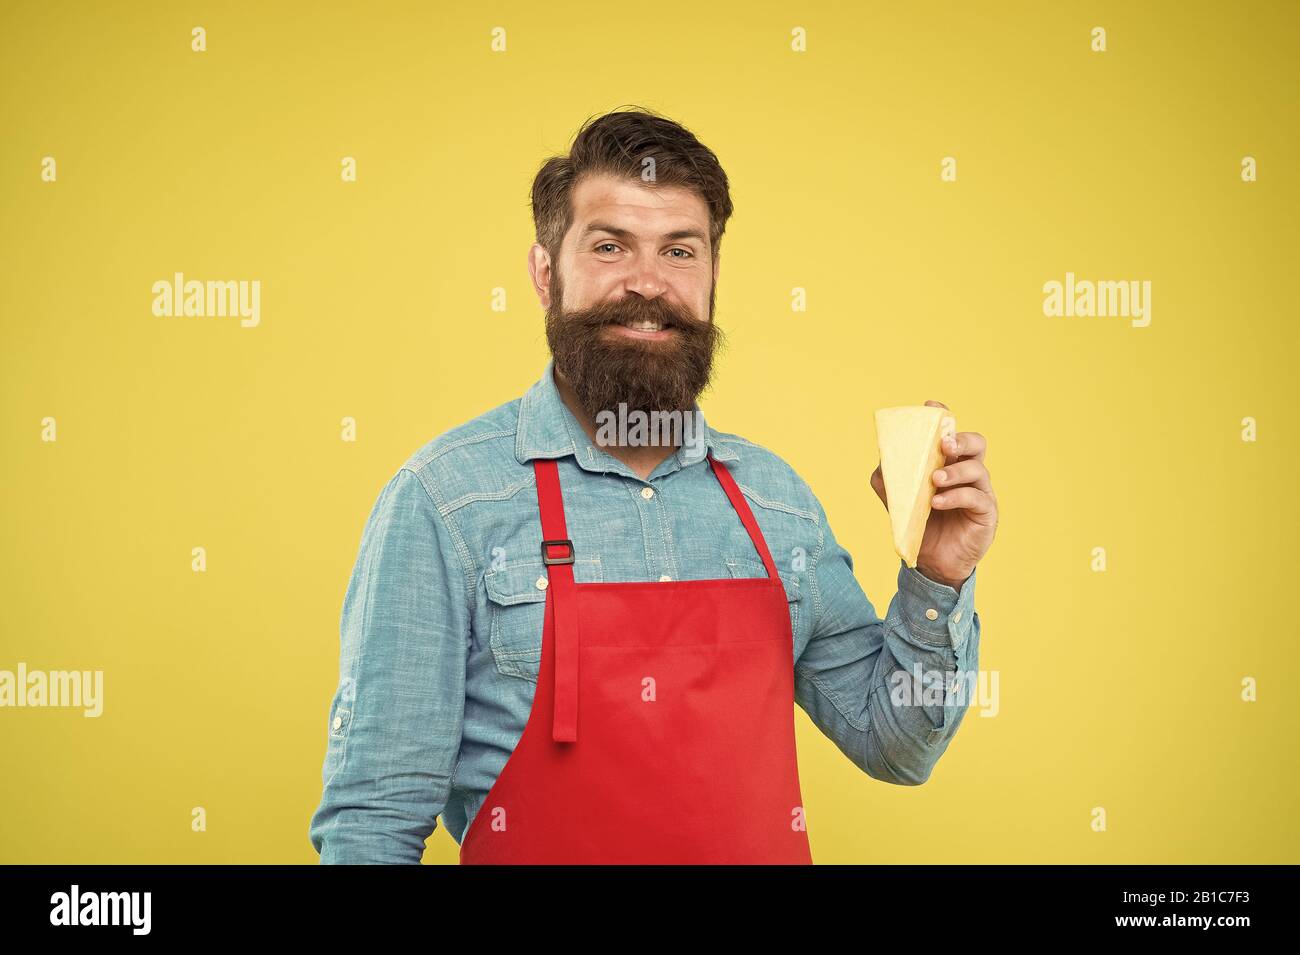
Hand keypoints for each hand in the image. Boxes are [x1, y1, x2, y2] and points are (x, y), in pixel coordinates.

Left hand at [870, 399, 997, 588]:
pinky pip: (976, 498)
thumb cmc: (920, 527)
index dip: (944, 418)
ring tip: (934, 480)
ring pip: (977, 469)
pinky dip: (956, 497)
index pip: (952, 433)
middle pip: (976, 444)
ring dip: (954, 471)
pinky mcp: (986, 513)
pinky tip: (937, 502)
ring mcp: (980, 492)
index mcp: (948, 464)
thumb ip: (890, 481)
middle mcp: (968, 473)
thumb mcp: (898, 502)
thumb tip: (882, 464)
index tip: (931, 408)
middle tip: (943, 443)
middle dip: (960, 439)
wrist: (932, 563)